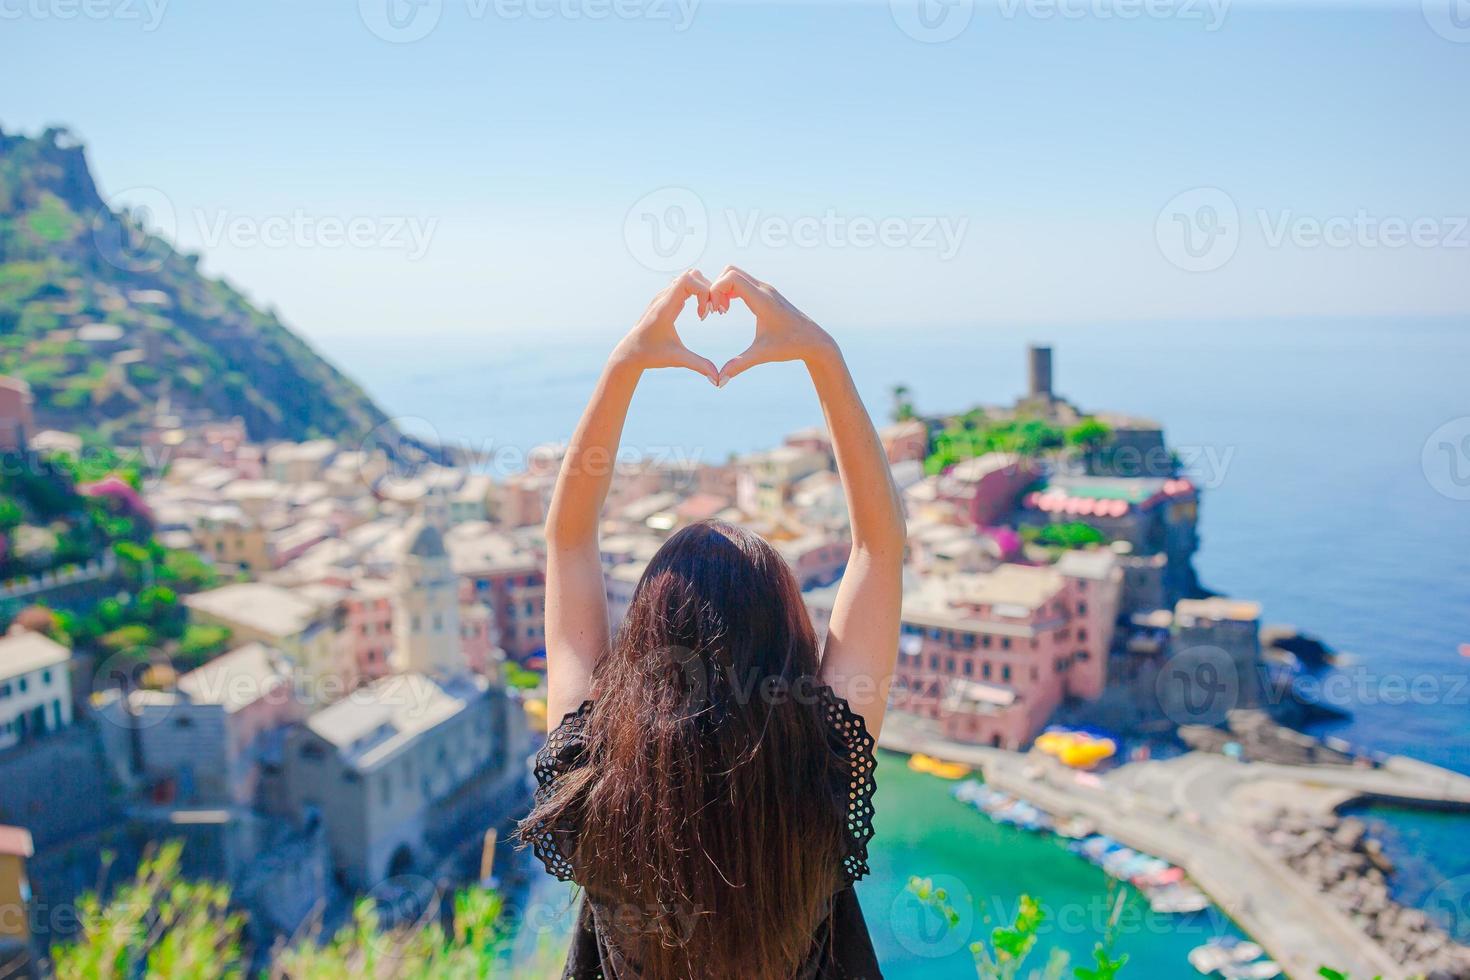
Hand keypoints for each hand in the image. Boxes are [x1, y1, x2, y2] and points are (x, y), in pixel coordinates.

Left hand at [612, 270, 718, 384]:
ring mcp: (664, 296)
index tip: (706, 314)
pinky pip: (686, 285)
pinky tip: (701, 313)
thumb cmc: (651, 355)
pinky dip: (698, 293)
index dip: (704, 292)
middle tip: (711, 312)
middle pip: (692, 275)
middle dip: (708, 290)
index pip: (688, 281)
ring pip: (690, 277)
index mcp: (664, 308)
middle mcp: (663, 297)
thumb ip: (698, 365)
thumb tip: (717, 379)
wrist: (630, 353)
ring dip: (704, 290)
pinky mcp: (667, 299)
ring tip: (706, 313)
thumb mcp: (677, 359)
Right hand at [708, 266, 835, 385]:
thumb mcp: (762, 355)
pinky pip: (743, 282)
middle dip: (716, 287)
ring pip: (736, 274)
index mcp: (762, 300)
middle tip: (716, 310)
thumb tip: (719, 382)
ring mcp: (766, 289)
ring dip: (723, 288)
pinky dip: (731, 290)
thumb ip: (739, 365)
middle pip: (731, 270)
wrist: (814, 341)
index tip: (715, 312)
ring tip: (722, 311)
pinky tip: (729, 309)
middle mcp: (764, 289)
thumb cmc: (790, 346)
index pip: (731, 277)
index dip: (716, 290)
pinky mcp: (767, 293)